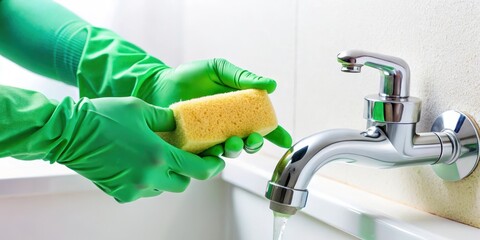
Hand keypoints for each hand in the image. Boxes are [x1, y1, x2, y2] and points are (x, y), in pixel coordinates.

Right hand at [47, 97, 223, 201]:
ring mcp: (133, 188)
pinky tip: (138, 164)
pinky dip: (146, 181)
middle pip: (182, 183)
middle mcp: (148, 176)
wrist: (69, 132)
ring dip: (165, 176)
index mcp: (158, 155)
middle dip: (187, 172)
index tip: (216, 162)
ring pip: (162, 188)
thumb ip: (167, 118)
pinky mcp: (119, 193)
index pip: (198, 170)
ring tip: (156, 157)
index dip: (212, 167)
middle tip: (184, 158)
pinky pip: (142, 191)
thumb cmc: (104, 116)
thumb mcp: (142, 109)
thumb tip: (180, 123)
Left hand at [144, 59, 291, 155]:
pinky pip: (207, 158)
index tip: (285, 141)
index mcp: (237, 111)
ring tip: (231, 142)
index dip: (275, 134)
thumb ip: (242, 77)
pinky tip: (213, 151)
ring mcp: (211, 139)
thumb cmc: (189, 76)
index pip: (261, 125)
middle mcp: (227, 127)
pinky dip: (213, 158)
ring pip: (230, 153)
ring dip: (235, 150)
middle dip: (255, 144)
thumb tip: (271, 85)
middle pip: (249, 142)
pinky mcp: (195, 148)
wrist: (159, 84)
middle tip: (251, 139)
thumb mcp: (218, 70)